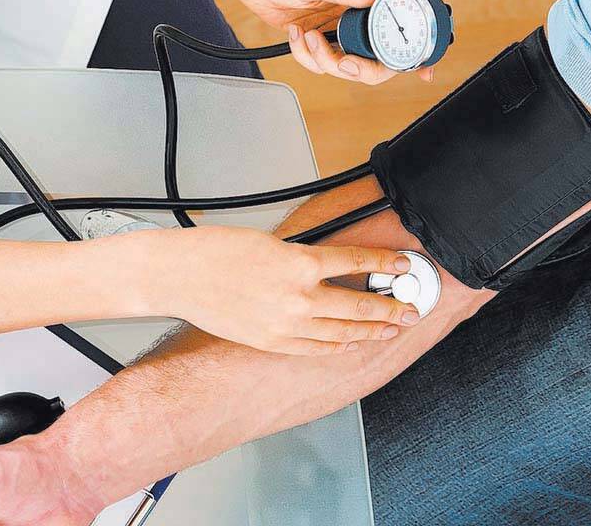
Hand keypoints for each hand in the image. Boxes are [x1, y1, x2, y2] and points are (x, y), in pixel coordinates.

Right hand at [129, 225, 420, 355]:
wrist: (181, 275)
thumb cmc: (216, 251)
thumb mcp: (269, 242)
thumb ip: (302, 257)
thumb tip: (326, 266)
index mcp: (300, 262)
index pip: (356, 264)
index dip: (385, 266)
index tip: (402, 266)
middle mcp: (298, 297)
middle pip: (358, 305)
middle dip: (390, 307)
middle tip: (409, 308)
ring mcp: (286, 325)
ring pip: (342, 332)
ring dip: (371, 330)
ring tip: (390, 329)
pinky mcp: (272, 342)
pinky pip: (316, 349)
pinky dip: (338, 346)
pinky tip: (351, 343)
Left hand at [219, 0, 429, 84]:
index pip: (397, 23)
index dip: (412, 51)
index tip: (423, 71)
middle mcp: (351, 10)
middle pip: (374, 55)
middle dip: (358, 66)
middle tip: (341, 62)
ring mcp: (332, 24)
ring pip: (343, 62)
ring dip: (322, 59)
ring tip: (306, 37)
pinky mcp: (312, 34)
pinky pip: (317, 59)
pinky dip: (304, 54)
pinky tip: (295, 34)